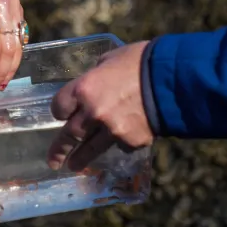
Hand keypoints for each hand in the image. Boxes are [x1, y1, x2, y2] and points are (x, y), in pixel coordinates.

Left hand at [0, 0, 24, 92]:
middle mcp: (4, 9)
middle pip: (8, 50)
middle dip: (1, 74)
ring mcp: (14, 8)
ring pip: (18, 46)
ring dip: (11, 68)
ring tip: (1, 83)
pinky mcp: (18, 8)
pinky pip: (20, 35)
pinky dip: (16, 53)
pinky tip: (7, 66)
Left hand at [46, 40, 154, 171]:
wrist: (173, 79)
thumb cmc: (140, 61)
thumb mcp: (110, 60)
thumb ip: (96, 76)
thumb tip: (93, 83)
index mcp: (84, 88)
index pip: (59, 107)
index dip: (61, 111)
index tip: (62, 115)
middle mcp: (93, 112)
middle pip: (70, 133)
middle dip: (60, 148)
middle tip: (53, 161)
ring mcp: (111, 129)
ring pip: (90, 148)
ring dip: (80, 158)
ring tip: (72, 167)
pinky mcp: (130, 140)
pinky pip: (119, 144)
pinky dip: (118, 143)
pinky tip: (120, 142)